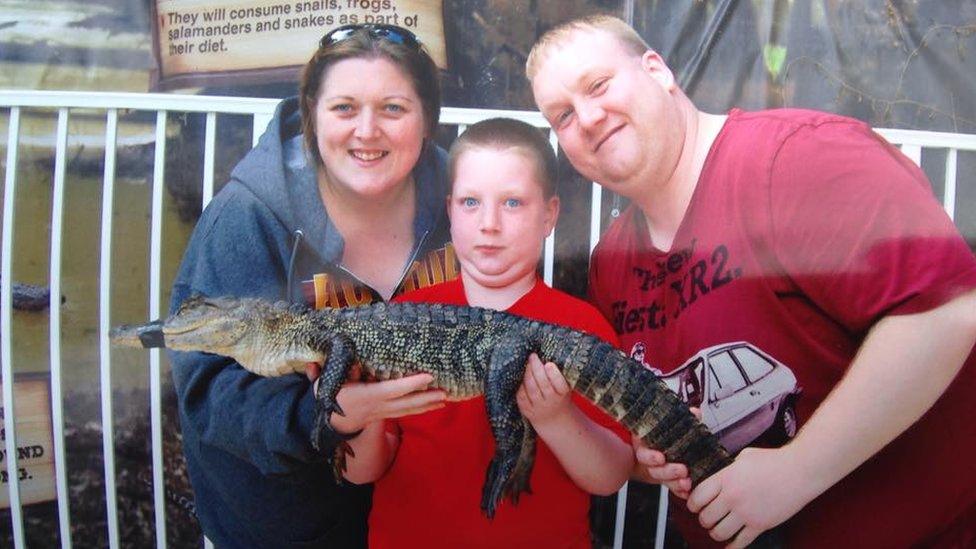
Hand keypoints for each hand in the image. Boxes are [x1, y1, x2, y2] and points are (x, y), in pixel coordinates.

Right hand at [306, 362, 445, 433]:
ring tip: (444, 399)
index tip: (428, 377)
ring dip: (426, 405)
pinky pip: (404, 413)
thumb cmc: (330, 396)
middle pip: (405, 404)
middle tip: (445, 393)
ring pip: (407, 410)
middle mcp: (377, 406)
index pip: (392, 390)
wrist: (328, 423)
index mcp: (366, 396)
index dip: (411, 384)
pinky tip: (432, 406)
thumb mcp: (329, 382)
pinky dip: (419, 409)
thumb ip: (338, 371)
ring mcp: (381, 413)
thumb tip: (339, 361)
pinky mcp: (384, 416)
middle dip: (426, 399)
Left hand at [516, 353, 571, 425]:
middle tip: (533, 356)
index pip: (560, 384)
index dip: (554, 374)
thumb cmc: (558, 395)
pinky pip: (522, 396)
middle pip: (543, 384)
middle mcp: (551, 402)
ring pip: (531, 389)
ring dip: (528, 374)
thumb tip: (545, 355)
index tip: (549, 364)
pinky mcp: (527, 410)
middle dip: (536, 368)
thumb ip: (557, 374)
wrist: (553, 418)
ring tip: (528, 363)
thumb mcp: (563, 386)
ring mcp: (538, 408)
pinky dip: (521, 385)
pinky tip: (522, 377)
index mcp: (563, 394)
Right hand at [632, 407, 700, 497]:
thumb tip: (695, 412)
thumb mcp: (673, 424)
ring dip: (675, 482)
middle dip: (669, 471)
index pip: (644, 453)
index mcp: (646, 445)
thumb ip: (683, 419)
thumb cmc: (666, 433)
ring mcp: (658, 472)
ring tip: (687, 482)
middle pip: (654, 470)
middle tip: (683, 469)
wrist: (667, 445)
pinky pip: (672, 489)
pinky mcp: (667, 481)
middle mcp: (649, 460)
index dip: (651, 457)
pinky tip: (687, 492)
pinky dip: (679, 491)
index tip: (661, 458)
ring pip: (663, 481)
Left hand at [687, 446, 811, 547]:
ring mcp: (747, 513)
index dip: (692, 504)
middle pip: (705, 517)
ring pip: (719, 533)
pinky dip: (732, 546)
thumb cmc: (773, 461)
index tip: (695, 505)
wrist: (800, 471)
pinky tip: (730, 545)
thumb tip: (719, 476)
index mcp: (725, 478)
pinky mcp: (761, 525)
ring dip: (716, 533)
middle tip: (707, 517)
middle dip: (704, 519)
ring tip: (719, 528)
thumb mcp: (744, 457)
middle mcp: (732, 497)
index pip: (697, 497)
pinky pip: (740, 543)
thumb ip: (728, 469)